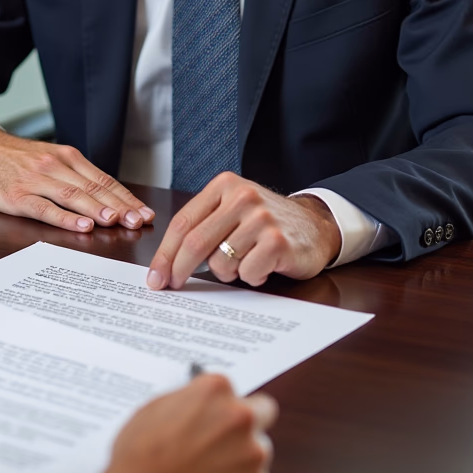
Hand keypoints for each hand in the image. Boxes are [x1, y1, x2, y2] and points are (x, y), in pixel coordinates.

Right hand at [0, 122, 153, 232]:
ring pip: (72, 196)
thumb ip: (76, 176)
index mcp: (67, 157)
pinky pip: (45, 208)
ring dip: (96, 210)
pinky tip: (80, 226)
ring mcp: (35, 181)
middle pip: (93, 188)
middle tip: (138, 221)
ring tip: (115, 221)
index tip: (144, 213)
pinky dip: (65, 218)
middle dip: (119, 206)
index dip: (126, 197)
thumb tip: (110, 199)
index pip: (103, 179)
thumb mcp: (50, 159)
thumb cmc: (17, 160)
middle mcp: (55, 166)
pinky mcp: (17, 197)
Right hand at [105, 375, 275, 472]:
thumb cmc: (139, 454)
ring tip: (209, 471)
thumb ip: (189, 402)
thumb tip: (201, 406)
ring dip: (242, 457)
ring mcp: (253, 453)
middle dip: (248, 423)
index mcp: (215, 389)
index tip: (212, 415)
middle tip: (224, 439)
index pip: (232, 389)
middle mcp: (241, 417)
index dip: (219, 404)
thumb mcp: (156, 408)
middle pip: (263, 412)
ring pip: (259, 450)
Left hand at [147, 173, 340, 288]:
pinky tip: (263, 266)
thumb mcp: (232, 211)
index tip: (155, 277)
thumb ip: (203, 226)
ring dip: (227, 273)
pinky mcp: (277, 241)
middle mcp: (242, 197)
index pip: (183, 223)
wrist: (317, 225)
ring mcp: (261, 218)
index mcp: (224, 185)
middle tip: (172, 286)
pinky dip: (251, 277)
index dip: (165, 253)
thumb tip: (166, 264)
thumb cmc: (266, 223)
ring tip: (244, 262)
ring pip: (221, 262)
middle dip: (178, 270)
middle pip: (195, 242)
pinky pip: (247, 272)